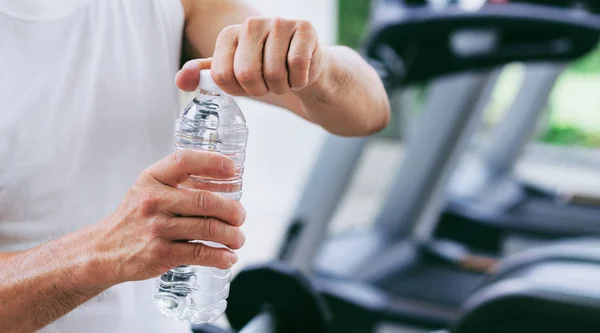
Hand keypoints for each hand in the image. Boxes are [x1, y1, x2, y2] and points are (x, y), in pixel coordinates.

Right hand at [92, 150, 245, 283]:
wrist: (103, 250)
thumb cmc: (135, 217)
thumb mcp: (149, 190)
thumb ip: (180, 182)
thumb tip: (226, 177)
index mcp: (153, 179)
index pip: (185, 160)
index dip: (213, 162)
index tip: (233, 170)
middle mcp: (154, 200)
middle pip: (206, 200)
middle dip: (233, 210)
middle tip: (240, 216)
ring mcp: (157, 227)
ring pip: (209, 228)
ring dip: (232, 235)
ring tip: (238, 238)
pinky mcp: (160, 253)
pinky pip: (200, 253)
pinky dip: (221, 256)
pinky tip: (229, 257)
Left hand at [176, 17, 325, 95]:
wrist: (304, 67)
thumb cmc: (265, 70)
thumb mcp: (233, 73)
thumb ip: (205, 75)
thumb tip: (180, 80)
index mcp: (229, 34)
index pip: (222, 75)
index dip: (237, 90)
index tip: (247, 86)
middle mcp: (252, 23)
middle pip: (247, 74)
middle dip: (260, 90)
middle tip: (267, 85)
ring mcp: (279, 23)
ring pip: (274, 73)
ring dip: (281, 87)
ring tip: (284, 79)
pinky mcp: (305, 29)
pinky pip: (297, 67)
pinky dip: (299, 81)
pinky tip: (299, 74)